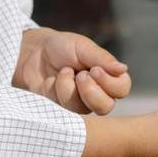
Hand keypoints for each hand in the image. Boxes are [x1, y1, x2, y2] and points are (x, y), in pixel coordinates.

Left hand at [13, 27, 131, 114]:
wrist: (33, 52)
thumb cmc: (63, 47)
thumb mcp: (83, 47)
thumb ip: (103, 59)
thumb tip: (124, 69)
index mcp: (108, 76)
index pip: (122, 89)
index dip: (110, 83)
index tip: (94, 70)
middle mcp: (97, 92)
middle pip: (106, 107)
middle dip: (91, 92)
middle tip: (80, 75)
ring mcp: (79, 103)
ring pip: (81, 109)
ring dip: (68, 87)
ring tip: (62, 72)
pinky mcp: (60, 109)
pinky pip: (60, 107)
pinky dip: (54, 89)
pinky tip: (50, 80)